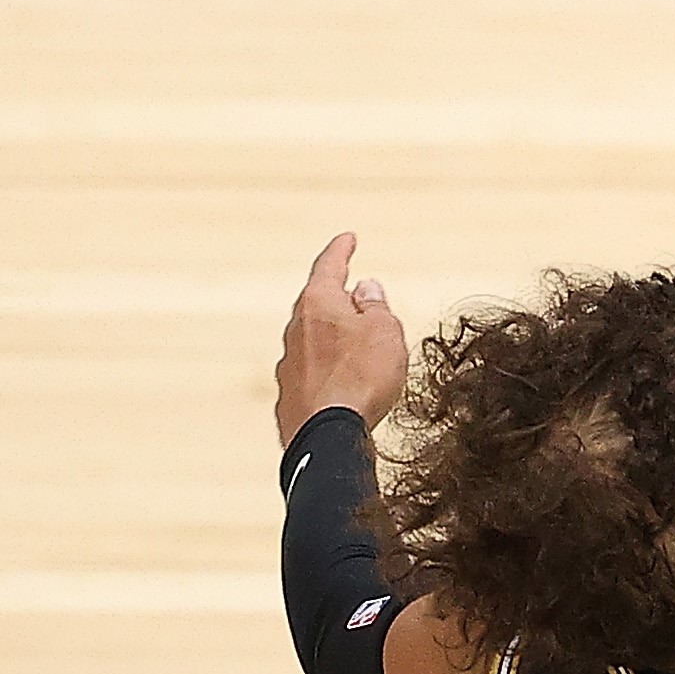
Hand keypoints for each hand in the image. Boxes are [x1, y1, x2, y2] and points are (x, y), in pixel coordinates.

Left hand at [274, 232, 408, 444]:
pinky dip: (331, 371)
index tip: (347, 238)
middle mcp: (296, 329)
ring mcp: (289, 363)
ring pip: (315, 340)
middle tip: (365, 302)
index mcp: (318, 304)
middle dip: (342, 301)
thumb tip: (365, 288)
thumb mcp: (385, 332)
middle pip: (319, 305)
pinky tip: (347, 385)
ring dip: (337, 340)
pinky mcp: (290, 394)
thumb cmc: (362, 378)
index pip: (328, 267)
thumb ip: (376, 307)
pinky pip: (314, 372)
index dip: (340, 251)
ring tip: (364, 352)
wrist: (327, 434)